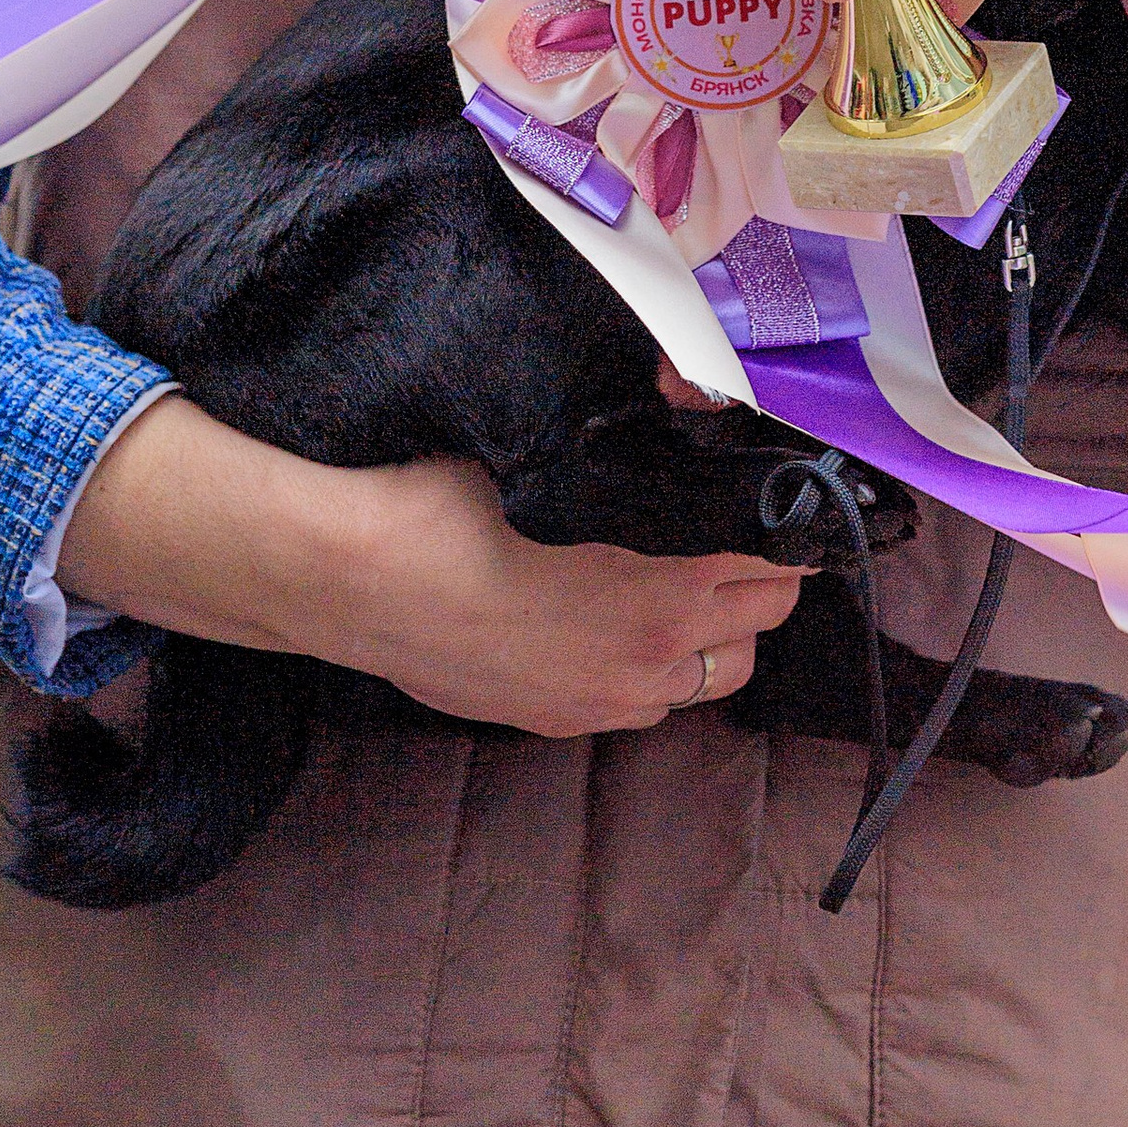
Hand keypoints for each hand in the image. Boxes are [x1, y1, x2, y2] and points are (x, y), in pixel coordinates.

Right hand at [58, 402, 801, 738]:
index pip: (774, 574)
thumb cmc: (442, 502)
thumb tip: (678, 404)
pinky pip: (642, 706)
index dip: (781, 534)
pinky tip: (613, 622)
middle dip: (757, 583)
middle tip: (732, 530)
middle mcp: (646, 664)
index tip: (772, 501)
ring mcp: (599, 704)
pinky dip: (653, 669)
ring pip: (707, 680)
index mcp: (662, 594)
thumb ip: (627, 458)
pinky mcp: (551, 722)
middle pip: (758, 631)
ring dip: (711, 634)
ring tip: (680, 579)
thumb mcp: (548, 456)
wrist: (347, 577)